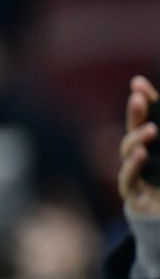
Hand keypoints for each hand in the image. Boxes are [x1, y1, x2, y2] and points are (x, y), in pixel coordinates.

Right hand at [120, 74, 159, 215]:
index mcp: (149, 147)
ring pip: (128, 151)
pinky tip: (140, 154)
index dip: (141, 101)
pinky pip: (128, 178)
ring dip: (137, 139)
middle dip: (135, 113)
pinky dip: (132, 166)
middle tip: (139, 98)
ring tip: (151, 130)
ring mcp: (133, 175)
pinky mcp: (133, 195)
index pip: (143, 119)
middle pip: (133, 130)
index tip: (138, 83)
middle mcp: (137, 157)